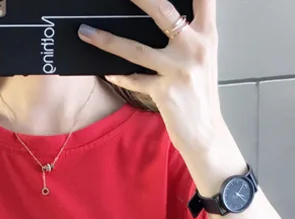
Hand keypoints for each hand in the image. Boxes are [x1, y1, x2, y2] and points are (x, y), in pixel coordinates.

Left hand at [78, 0, 224, 158]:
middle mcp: (195, 47)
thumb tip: (163, 16)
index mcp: (207, 34)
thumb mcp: (202, 57)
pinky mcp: (164, 92)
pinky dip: (119, 76)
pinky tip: (107, 71)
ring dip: (107, 40)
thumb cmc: (200, 94)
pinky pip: (134, 79)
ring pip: (137, 48)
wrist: (205, 132)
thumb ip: (188, 35)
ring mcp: (179, 69)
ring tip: (87, 32)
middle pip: (163, 11)